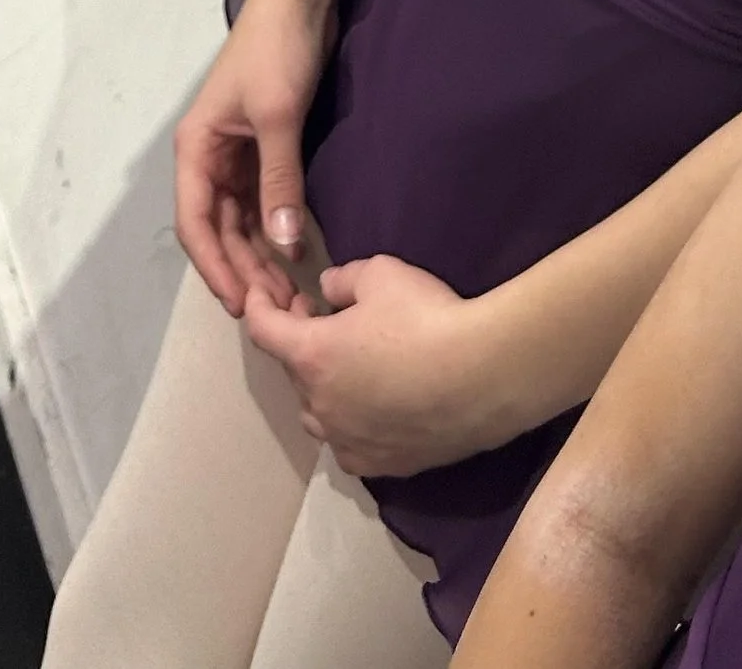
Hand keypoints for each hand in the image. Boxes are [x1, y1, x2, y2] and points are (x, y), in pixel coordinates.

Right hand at [173, 0, 336, 310]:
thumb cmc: (277, 48)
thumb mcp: (278, 116)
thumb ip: (280, 182)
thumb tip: (283, 247)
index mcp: (196, 148)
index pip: (196, 225)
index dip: (215, 269)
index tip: (241, 305)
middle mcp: (210, 156)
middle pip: (219, 229)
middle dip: (243, 269)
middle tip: (280, 307)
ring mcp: (238, 153)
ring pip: (241, 220)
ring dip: (260, 255)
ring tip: (289, 291)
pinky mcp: (266, 146)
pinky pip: (263, 200)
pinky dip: (275, 228)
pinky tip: (294, 254)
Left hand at [240, 257, 509, 476]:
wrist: (482, 375)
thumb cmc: (425, 317)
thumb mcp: (381, 274)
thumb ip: (344, 280)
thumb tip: (327, 291)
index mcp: (312, 356)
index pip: (264, 330)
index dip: (258, 305)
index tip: (262, 290)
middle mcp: (320, 406)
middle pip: (293, 372)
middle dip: (299, 340)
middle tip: (317, 314)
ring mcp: (348, 441)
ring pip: (317, 414)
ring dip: (320, 385)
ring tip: (345, 363)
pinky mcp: (381, 466)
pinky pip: (348, 444)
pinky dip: (348, 422)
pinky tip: (371, 406)